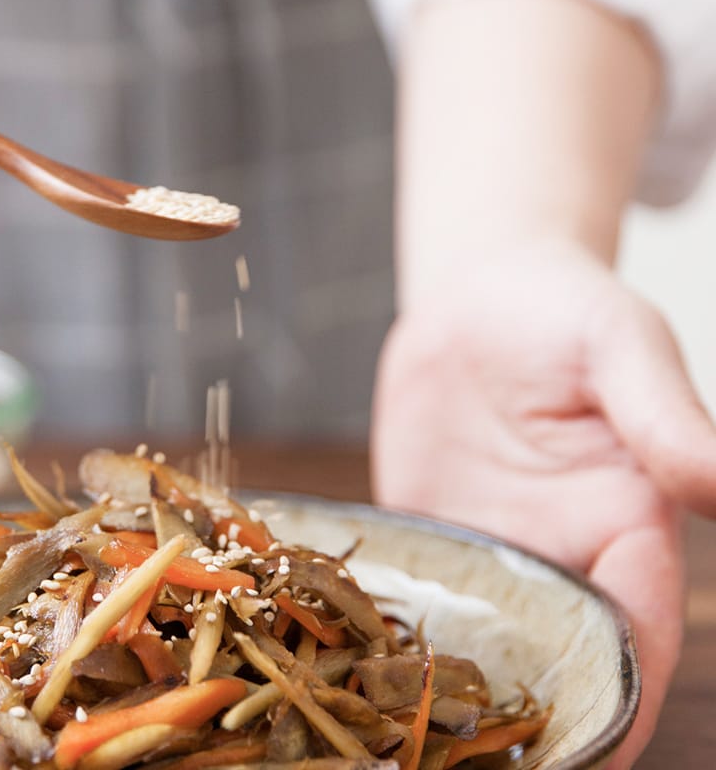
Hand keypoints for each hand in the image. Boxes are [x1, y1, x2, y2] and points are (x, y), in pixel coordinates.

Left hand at [372, 245, 715, 767]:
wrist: (478, 297)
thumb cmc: (563, 310)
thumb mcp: (620, 345)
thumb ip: (665, 418)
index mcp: (626, 524)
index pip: (636, 629)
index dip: (623, 695)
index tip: (597, 750)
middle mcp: (562, 556)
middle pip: (562, 662)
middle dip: (542, 725)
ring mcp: (493, 555)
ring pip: (488, 648)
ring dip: (461, 701)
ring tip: (414, 755)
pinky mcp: (433, 541)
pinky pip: (416, 603)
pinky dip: (395, 645)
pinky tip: (356, 684)